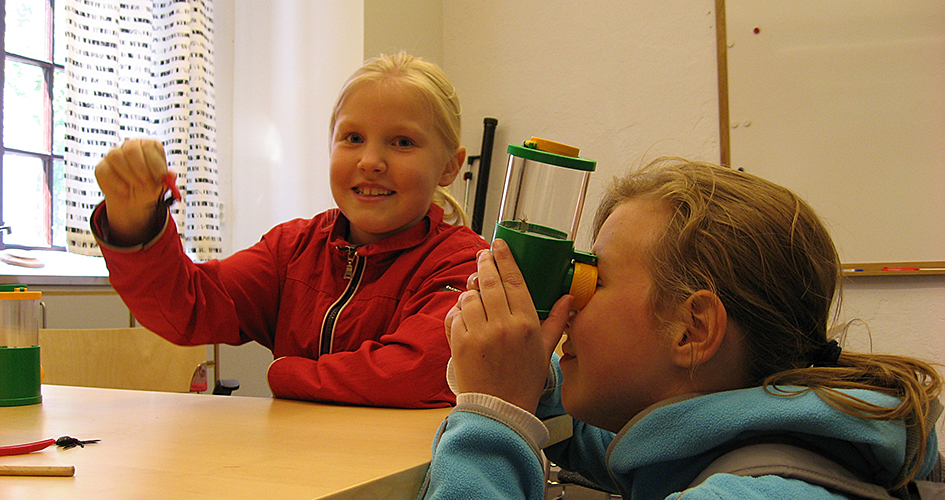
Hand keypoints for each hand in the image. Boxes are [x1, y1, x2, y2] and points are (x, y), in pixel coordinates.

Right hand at [94, 139, 169, 243]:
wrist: (134, 201)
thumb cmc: (149, 187)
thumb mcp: (162, 185)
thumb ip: (168, 179)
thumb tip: (172, 175)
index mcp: (148, 146)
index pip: (149, 146)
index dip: (154, 162)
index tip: (159, 177)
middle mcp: (131, 146)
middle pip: (131, 148)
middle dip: (140, 168)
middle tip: (146, 184)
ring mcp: (114, 155)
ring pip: (115, 156)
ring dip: (128, 175)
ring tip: (137, 187)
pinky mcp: (102, 167)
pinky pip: (105, 171)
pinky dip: (116, 183)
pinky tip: (125, 191)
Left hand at [444, 238, 572, 412]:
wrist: (499, 409)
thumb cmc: (524, 380)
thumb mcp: (545, 350)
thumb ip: (555, 321)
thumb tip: (568, 298)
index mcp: (526, 324)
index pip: (514, 281)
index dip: (505, 258)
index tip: (499, 244)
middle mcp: (502, 325)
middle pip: (489, 282)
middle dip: (484, 264)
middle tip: (483, 256)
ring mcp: (479, 333)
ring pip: (469, 296)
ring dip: (470, 291)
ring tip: (474, 292)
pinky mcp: (459, 343)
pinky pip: (454, 315)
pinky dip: (457, 311)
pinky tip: (464, 315)